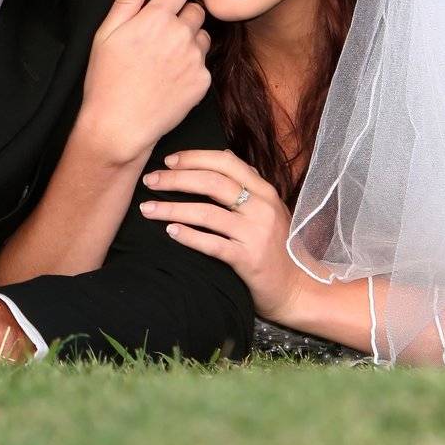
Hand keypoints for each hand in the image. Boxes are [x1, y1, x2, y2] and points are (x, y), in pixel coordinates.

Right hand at [78, 0, 211, 164]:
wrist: (120, 125)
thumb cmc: (106, 80)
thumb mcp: (106, 34)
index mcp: (156, 17)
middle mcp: (181, 34)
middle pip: (196, 10)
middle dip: (183, 16)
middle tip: (162, 35)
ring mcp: (195, 58)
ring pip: (203, 36)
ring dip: (190, 41)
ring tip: (166, 59)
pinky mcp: (203, 81)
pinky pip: (204, 64)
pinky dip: (192, 67)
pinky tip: (171, 78)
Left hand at [139, 149, 304, 321]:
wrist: (296, 288)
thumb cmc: (277, 247)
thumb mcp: (269, 209)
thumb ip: (248, 184)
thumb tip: (223, 156)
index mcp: (265, 191)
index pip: (226, 163)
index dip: (195, 158)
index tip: (168, 160)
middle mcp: (262, 208)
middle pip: (213, 183)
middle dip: (176, 179)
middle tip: (150, 181)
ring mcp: (256, 233)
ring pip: (207, 213)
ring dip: (172, 208)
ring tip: (147, 209)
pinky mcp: (249, 260)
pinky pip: (212, 244)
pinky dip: (189, 236)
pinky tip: (170, 231)